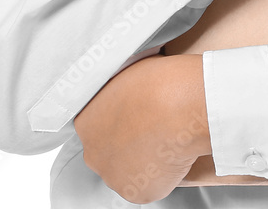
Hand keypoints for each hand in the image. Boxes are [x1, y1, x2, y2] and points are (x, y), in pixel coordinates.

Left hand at [74, 53, 209, 203]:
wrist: (180, 107)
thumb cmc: (159, 82)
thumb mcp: (129, 72)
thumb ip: (120, 91)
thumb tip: (130, 93)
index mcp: (86, 121)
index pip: (98, 125)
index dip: (121, 118)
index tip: (138, 112)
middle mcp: (94, 153)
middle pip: (109, 151)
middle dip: (127, 142)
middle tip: (152, 126)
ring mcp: (115, 177)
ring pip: (128, 170)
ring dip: (143, 160)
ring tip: (166, 139)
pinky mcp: (138, 193)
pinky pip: (150, 184)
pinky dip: (162, 174)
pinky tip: (173, 154)